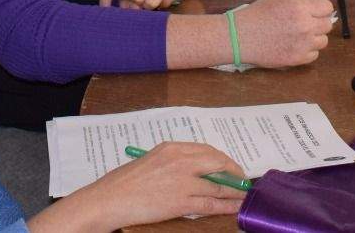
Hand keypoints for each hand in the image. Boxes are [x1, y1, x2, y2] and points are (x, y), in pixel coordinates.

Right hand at [45, 142, 245, 229]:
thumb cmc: (125, 183)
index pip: (207, 150)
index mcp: (171, 148)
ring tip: (244, 195)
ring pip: (218, 184)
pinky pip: (211, 203)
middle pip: (218, 163)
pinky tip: (234, 207)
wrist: (110, 199)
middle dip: (234, 172)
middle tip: (241, 180)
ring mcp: (182, 181)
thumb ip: (174, 163)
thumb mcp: (151, 161)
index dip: (224, 160)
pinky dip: (226, 205)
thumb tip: (196, 171)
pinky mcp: (181, 201)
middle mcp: (179, 160)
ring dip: (234, 191)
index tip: (231, 167)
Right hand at [233, 0, 334, 67]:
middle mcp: (305, 25)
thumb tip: (314, 9)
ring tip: (299, 36)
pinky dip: (307, 51)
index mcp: (300, 8)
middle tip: (306, 24)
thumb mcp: (278, 0)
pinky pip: (314, 55)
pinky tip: (295, 46)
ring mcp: (303, 44)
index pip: (327, 7)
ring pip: (323, 41)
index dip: (321, 9)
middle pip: (328, 25)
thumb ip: (299, 3)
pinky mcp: (298, 59)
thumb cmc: (256, 15)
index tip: (316, 12)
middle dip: (318, 23)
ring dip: (314, 38)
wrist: (240, 36)